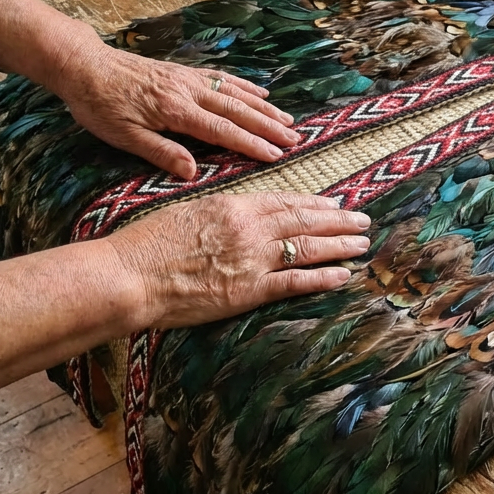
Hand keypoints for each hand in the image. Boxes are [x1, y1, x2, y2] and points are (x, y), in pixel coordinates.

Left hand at [56, 37, 300, 179]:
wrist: (82, 65)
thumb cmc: (98, 105)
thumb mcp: (122, 136)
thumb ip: (160, 152)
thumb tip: (191, 173)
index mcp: (175, 110)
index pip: (223, 130)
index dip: (252, 144)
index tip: (276, 155)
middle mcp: (188, 91)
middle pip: (238, 110)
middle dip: (269, 126)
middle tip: (295, 139)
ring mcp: (188, 79)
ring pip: (235, 93)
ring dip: (264, 108)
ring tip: (288, 121)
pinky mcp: (184, 72)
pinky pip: (222, 78)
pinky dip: (245, 86)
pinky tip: (261, 93)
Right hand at [108, 191, 369, 328]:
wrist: (130, 275)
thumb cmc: (147, 244)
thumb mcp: (187, 212)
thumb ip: (221, 211)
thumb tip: (240, 212)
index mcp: (233, 206)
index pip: (285, 201)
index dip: (314, 203)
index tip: (335, 204)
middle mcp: (250, 229)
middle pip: (305, 221)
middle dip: (338, 220)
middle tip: (363, 219)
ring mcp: (252, 260)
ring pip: (308, 248)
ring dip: (340, 245)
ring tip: (363, 242)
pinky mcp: (249, 291)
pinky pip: (296, 282)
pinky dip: (323, 278)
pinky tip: (344, 274)